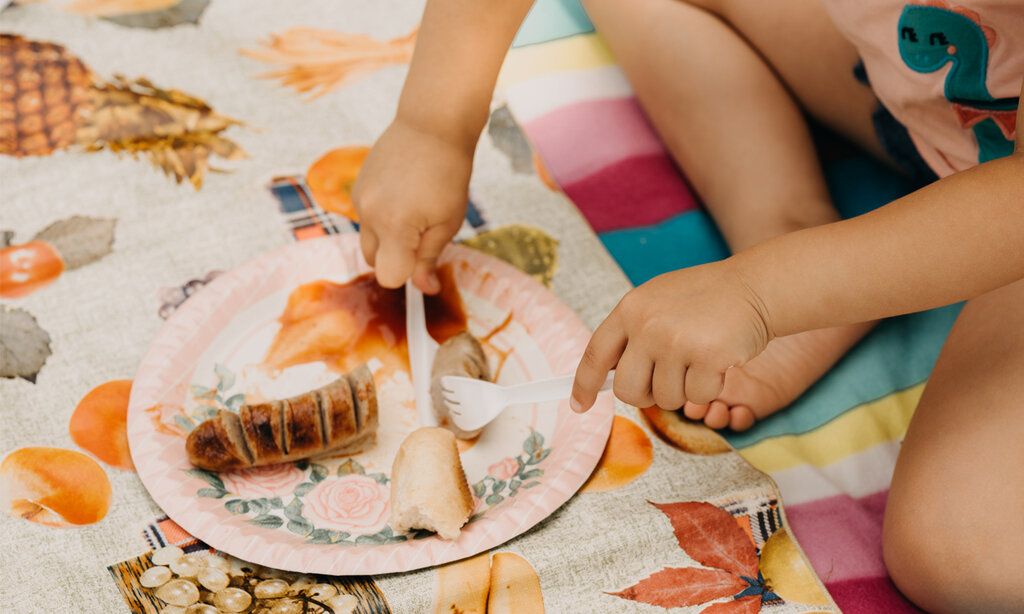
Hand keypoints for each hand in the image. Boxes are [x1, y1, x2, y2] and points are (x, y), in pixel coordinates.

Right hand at [353, 119, 472, 292]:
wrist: (430, 124)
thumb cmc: (448, 173)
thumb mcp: (448, 221)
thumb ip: (430, 258)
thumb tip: (424, 290)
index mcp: (395, 227)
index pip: (389, 277)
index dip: (408, 275)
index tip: (425, 260)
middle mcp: (370, 215)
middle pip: (375, 263)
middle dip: (397, 259)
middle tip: (424, 233)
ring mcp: (360, 200)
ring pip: (369, 241)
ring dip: (389, 239)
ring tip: (415, 210)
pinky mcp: (357, 187)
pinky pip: (366, 218)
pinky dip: (382, 218)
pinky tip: (403, 196)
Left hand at [570, 260, 772, 411]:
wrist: (754, 287)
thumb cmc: (704, 299)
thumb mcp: (657, 302)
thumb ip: (631, 333)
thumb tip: (603, 377)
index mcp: (631, 309)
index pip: (596, 354)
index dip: (583, 384)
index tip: (578, 404)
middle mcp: (648, 325)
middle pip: (627, 390)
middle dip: (644, 396)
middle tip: (664, 382)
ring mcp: (676, 341)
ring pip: (665, 398)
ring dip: (683, 389)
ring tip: (698, 358)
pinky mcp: (707, 358)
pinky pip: (697, 397)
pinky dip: (709, 387)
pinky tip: (718, 361)